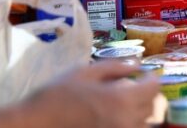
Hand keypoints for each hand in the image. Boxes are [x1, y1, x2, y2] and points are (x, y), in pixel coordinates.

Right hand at [10, 61, 159, 127]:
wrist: (33, 125)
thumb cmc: (56, 95)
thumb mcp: (85, 72)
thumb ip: (115, 67)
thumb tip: (137, 64)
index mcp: (121, 100)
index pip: (153, 88)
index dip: (152, 78)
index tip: (146, 74)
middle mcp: (125, 122)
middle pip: (151, 107)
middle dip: (146, 94)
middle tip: (134, 86)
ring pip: (142, 124)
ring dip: (139, 112)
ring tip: (123, 103)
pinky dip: (128, 123)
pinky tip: (113, 117)